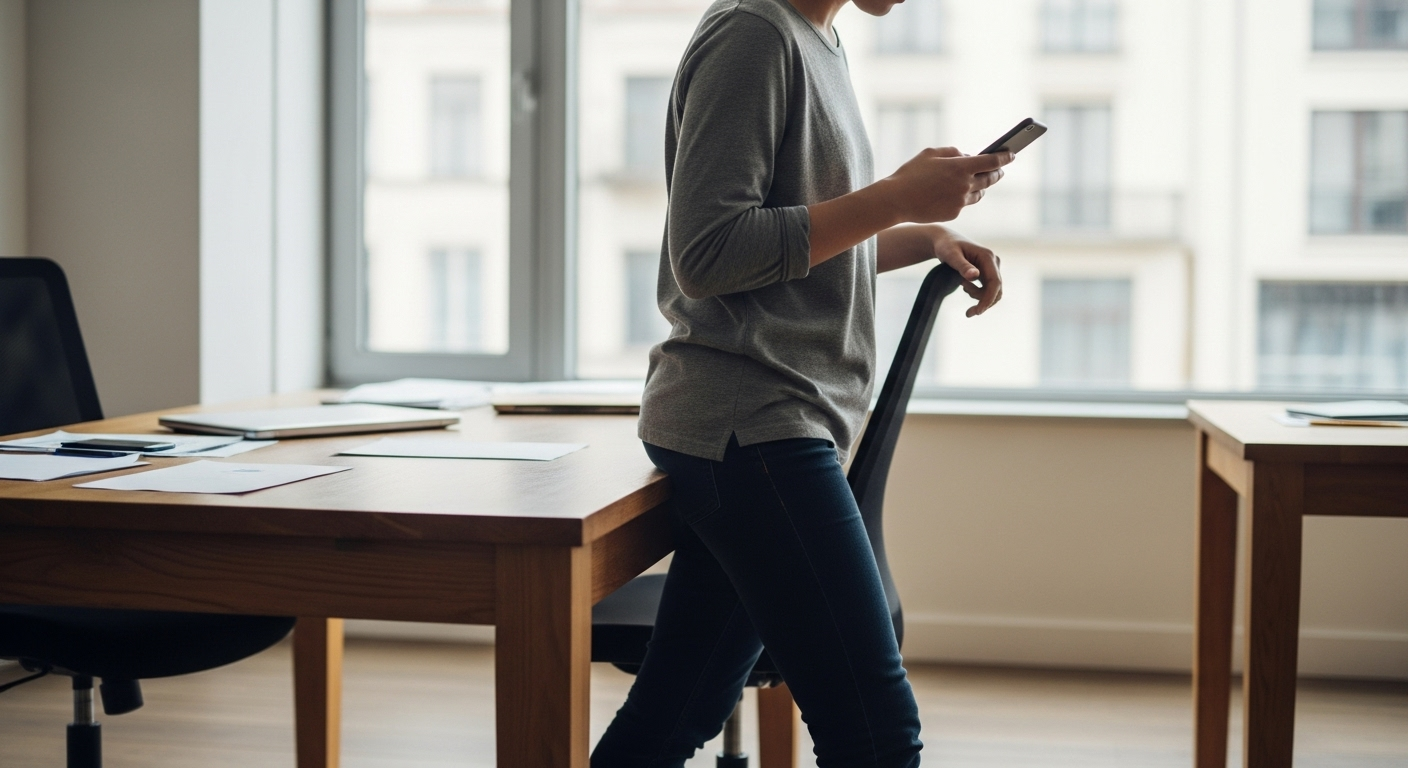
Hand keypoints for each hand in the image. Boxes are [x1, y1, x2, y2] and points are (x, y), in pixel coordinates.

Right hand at [884, 147, 1011, 223]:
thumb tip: (966, 156)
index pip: (992, 161)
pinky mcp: (954, 214)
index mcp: (961, 167)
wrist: (896, 201)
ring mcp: (960, 202)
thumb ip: (952, 152)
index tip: (1011, 154)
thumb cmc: (911, 174)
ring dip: (982, 187)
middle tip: (1000, 170)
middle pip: (990, 179)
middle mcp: (965, 185)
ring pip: (980, 194)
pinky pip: (964, 204)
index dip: (1004, 157)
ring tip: (979, 183)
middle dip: (997, 172)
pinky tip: (955, 194)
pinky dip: (963, 198)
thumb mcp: (930, 153)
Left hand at [924, 227, 1003, 316]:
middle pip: (996, 290)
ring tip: (962, 287)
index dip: (988, 299)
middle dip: (983, 302)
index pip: (995, 282)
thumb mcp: (951, 255)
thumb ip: (962, 266)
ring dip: (978, 297)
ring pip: (992, 291)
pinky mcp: (987, 272)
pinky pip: (988, 289)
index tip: (978, 311)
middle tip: (968, 313)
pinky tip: (965, 287)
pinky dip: (978, 294)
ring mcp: (991, 267)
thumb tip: (975, 276)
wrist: (944, 241)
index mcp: (987, 257)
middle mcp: (993, 262)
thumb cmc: (946, 246)